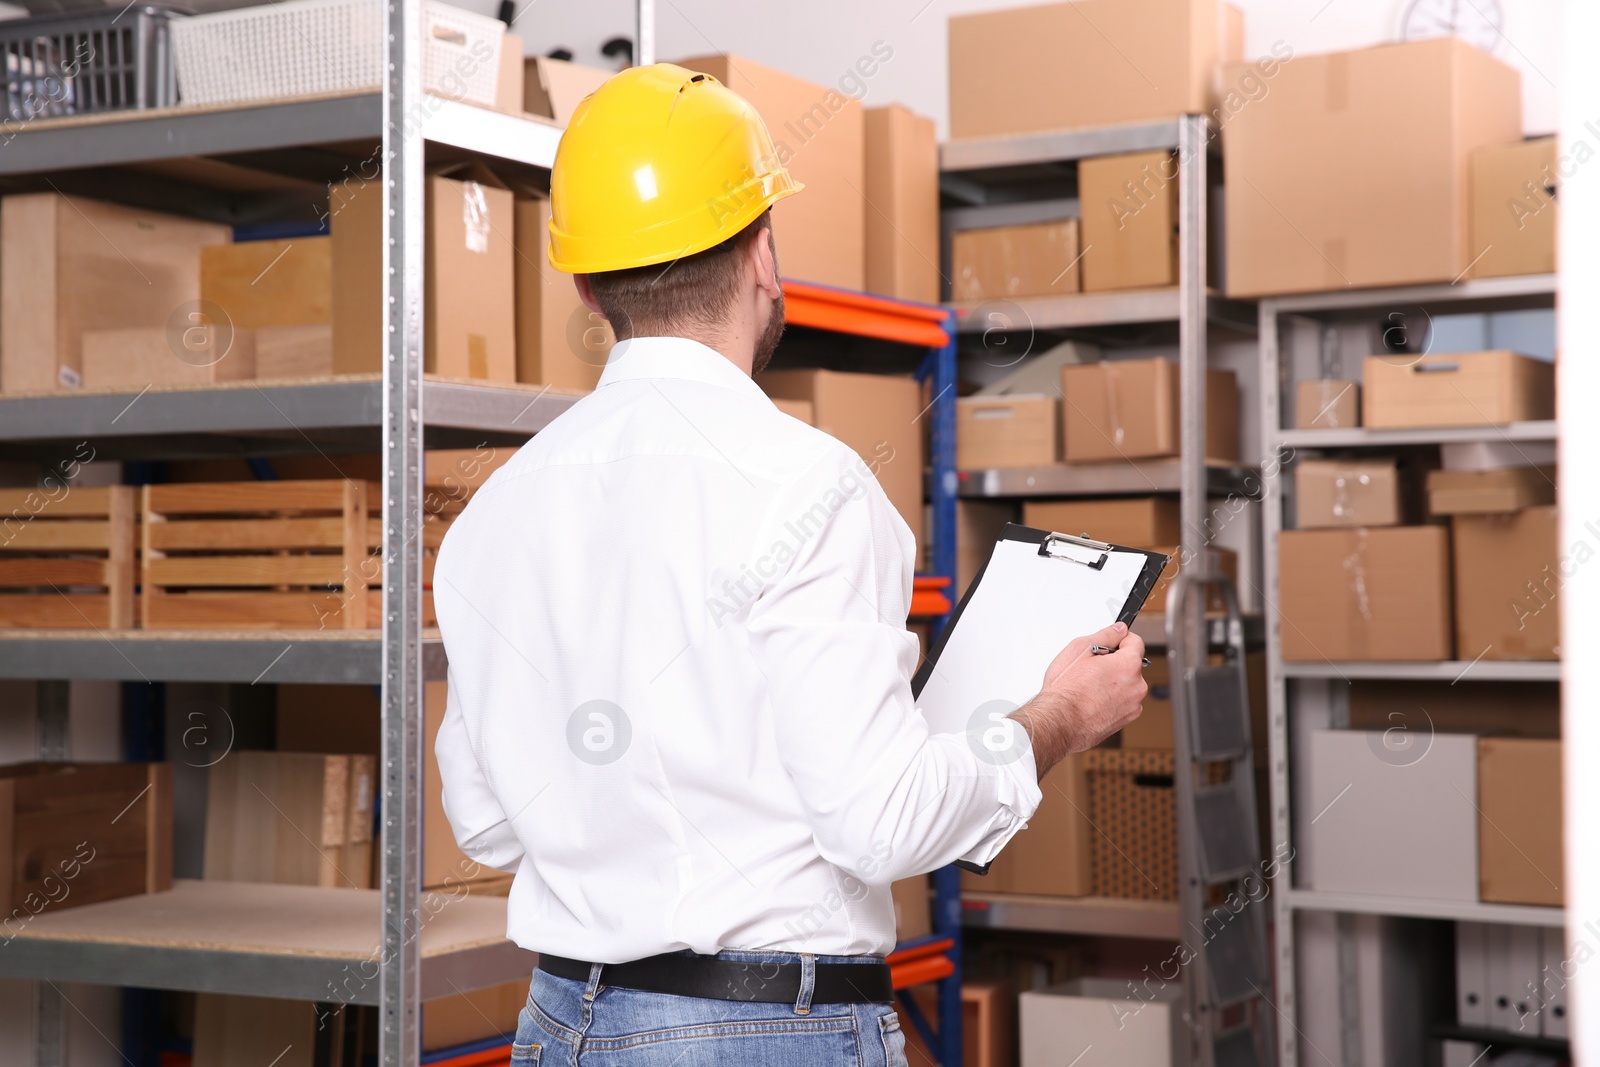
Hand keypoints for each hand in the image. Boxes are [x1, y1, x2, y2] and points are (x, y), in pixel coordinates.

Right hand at [1009, 622, 1147, 777]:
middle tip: (1091, 668)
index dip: (1120, 639)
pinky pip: (1122, 702)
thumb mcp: (1079, 649)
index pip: (1135, 642)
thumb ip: (1106, 635)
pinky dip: (1112, 700)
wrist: (1060, 722)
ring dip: (1114, 683)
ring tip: (1090, 687)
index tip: (1111, 642)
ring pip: (1126, 685)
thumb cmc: (1066, 690)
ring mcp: (1133, 705)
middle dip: (1115, 663)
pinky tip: (1093, 700)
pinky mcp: (1126, 720)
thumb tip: (1119, 630)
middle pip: (1131, 665)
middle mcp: (1137, 686)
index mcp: (1128, 665)